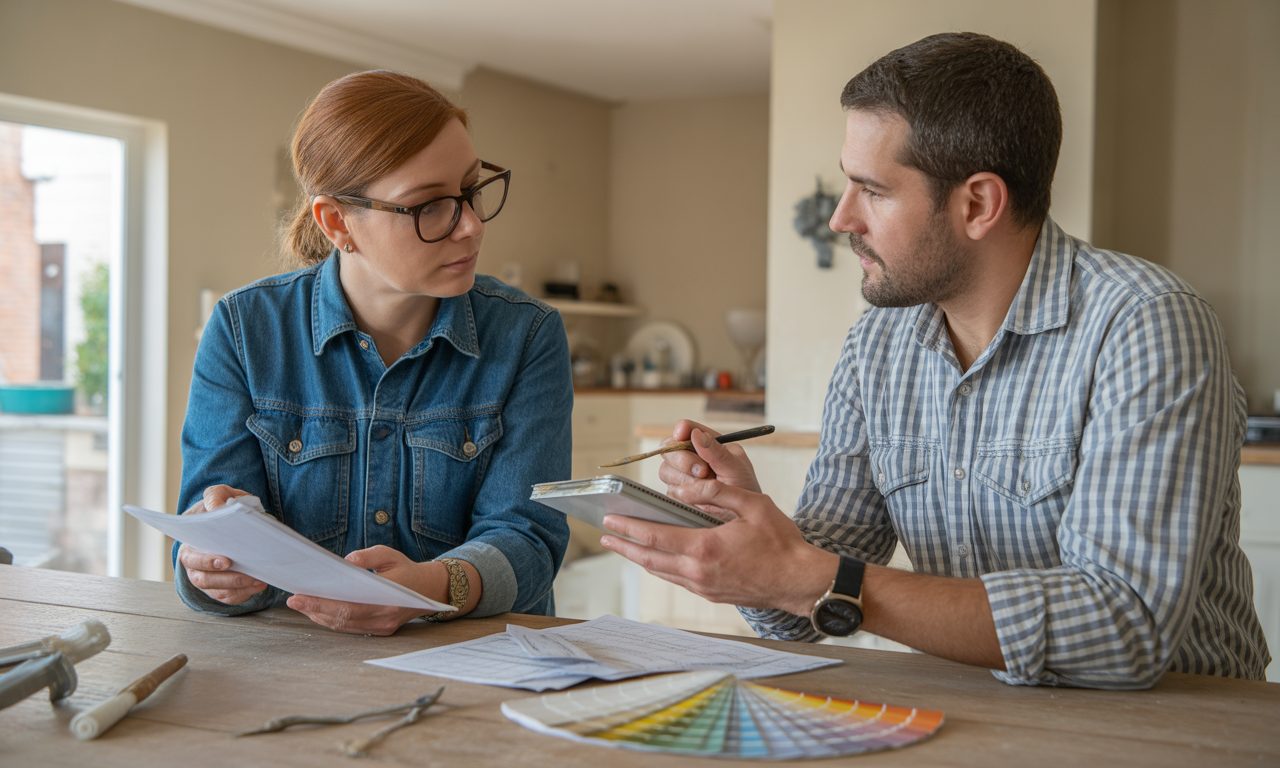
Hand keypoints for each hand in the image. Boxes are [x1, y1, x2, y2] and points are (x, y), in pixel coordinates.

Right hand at [177, 484, 267, 604]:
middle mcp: (193, 563)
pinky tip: (259, 585)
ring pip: (217, 590)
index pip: (192, 557)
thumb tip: (216, 508)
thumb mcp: (220, 494)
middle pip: (202, 579)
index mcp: (190, 542)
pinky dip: (243, 594)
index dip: (207, 562)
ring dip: (238, 587)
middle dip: (225, 578)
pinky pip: (228, 597)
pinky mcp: (219, 587)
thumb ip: (217, 496)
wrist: (232, 517)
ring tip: (259, 580)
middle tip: (248, 574)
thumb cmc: (223, 505)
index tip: (227, 561)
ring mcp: (206, 577)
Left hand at [286, 546, 444, 635]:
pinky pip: (351, 628)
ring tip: (302, 604)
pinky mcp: (380, 631)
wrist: (429, 590)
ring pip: (344, 626)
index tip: (300, 596)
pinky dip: (332, 621)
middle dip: (314, 609)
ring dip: (320, 616)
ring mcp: (382, 627)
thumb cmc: (406, 570)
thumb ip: (369, 556)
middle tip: (293, 600)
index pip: (348, 605)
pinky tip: (318, 611)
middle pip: (342, 619)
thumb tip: (347, 561)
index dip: (321, 603)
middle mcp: (384, 618)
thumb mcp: (390, 554)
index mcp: (389, 598)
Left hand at [602, 431, 834, 614]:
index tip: (609, 521)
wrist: (800, 582)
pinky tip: (657, 560)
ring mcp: (704, 587)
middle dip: (625, 546)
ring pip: (662, 572)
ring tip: (624, 546)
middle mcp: (699, 572)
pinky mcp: (712, 595)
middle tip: (605, 535)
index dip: (629, 528)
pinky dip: (661, 568)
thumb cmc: (781, 542)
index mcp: (705, 548)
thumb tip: (688, 486)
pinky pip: (678, 579)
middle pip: (650, 559)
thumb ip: (717, 492)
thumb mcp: (752, 505)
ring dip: (640, 559)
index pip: (655, 537)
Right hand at [657, 421, 761, 518]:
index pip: (687, 429)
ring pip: (666, 470)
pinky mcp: (678, 493)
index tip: (682, 434)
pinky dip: (685, 494)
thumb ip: (717, 452)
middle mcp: (692, 456)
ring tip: (707, 488)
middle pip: (669, 449)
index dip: (681, 430)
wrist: (743, 517)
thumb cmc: (745, 490)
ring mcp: (682, 475)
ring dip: (685, 479)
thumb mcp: (736, 469)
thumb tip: (696, 434)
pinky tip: (701, 498)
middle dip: (683, 460)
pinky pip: (670, 490)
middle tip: (703, 472)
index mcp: (708, 443)